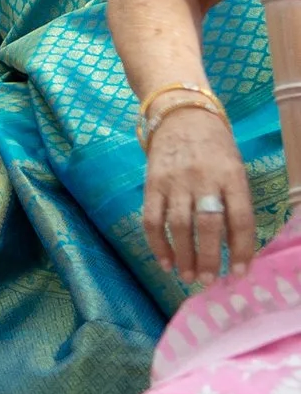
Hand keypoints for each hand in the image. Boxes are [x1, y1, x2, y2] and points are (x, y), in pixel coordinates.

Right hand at [143, 98, 253, 279]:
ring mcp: (174, 180)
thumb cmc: (215, 146)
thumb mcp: (234, 167)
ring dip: (183, 255)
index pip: (240, 218)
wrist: (180, 113)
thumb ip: (235, 201)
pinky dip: (157, 244)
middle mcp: (203, 178)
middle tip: (207, 280)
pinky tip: (165, 261)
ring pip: (178, 225)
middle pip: (207, 224)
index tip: (239, 273)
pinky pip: (152, 218)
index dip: (241, 249)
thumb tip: (234, 247)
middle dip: (208, 258)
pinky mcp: (151, 183)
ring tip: (187, 276)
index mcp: (231, 175)